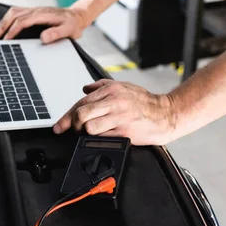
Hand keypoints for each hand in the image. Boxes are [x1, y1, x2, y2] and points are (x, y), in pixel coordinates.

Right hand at [0, 6, 88, 43]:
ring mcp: (35, 10)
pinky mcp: (34, 12)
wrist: (78, 16)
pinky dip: (8, 18)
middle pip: (14, 14)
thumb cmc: (73, 25)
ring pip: (14, 12)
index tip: (6, 40)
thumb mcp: (69, 31)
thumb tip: (43, 37)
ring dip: (4, 21)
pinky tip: (5, 26)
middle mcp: (37, 10)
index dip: (13, 30)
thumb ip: (56, 33)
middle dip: (3, 25)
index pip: (23, 21)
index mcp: (43, 15)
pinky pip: (18, 12)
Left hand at [53, 79, 176, 145]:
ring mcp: (119, 116)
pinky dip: (97, 140)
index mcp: (111, 89)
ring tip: (89, 134)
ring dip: (84, 134)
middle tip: (75, 130)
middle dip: (73, 125)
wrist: (166, 114)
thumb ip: (102, 85)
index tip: (60, 126)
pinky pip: (102, 137)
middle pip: (81, 114)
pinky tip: (100, 138)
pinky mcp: (124, 131)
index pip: (81, 102)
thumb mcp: (124, 86)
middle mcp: (113, 101)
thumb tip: (85, 88)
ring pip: (88, 127)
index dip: (67, 116)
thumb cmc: (145, 102)